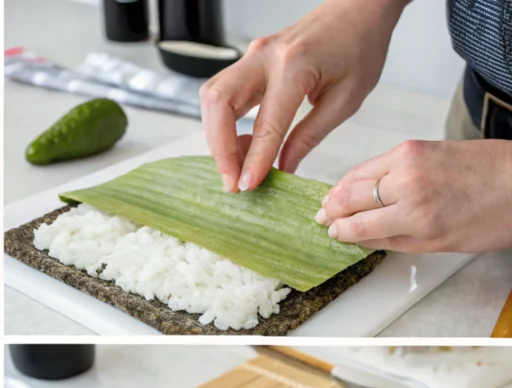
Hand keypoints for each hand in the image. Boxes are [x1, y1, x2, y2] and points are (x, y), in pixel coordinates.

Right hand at [199, 0, 407, 192]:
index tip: (247, 186)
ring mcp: (251, 55)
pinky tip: (242, 143)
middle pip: (218, 104)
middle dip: (219, 148)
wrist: (357, 9)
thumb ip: (310, 135)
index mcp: (295, 66)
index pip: (266, 123)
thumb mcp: (346, 98)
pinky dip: (222, 123)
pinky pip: (221, 93)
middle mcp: (264, 57)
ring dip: (216, 136)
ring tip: (237, 164)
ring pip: (212, 98)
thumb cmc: (360, 47)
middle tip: (232, 179)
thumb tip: (283, 167)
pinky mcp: (248, 60)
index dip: (253, 159)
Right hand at [318, 139, 511, 252]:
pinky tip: (353, 183)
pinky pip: (374, 161)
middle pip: (350, 198)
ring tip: (330, 201)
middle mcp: (408, 186)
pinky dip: (359, 174)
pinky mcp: (414, 145)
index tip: (331, 234)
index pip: (357, 225)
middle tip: (322, 218)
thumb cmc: (494, 215)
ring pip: (357, 176)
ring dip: (339, 190)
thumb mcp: (442, 244)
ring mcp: (409, 161)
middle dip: (331, 210)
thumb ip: (396, 240)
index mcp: (416, 217)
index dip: (339, 231)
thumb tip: (361, 238)